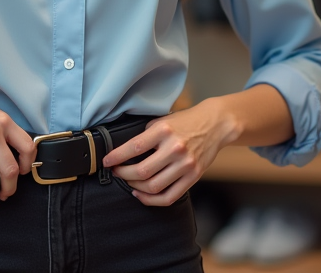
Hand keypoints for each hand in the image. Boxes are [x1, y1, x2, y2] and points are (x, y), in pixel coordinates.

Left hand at [102, 101, 232, 206]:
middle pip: (142, 171)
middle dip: (123, 174)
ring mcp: (186, 164)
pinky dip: (151, 200)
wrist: (214, 125)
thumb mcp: (162, 121)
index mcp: (164, 130)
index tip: (106, 162)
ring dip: (135, 187)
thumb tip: (122, 152)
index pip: (134, 147)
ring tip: (129, 182)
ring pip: (153, 186)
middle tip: (116, 172)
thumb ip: (145, 135)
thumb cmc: (184, 122)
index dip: (116, 157)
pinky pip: (169, 196)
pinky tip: (141, 194)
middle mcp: (175, 148)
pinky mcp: (193, 176)